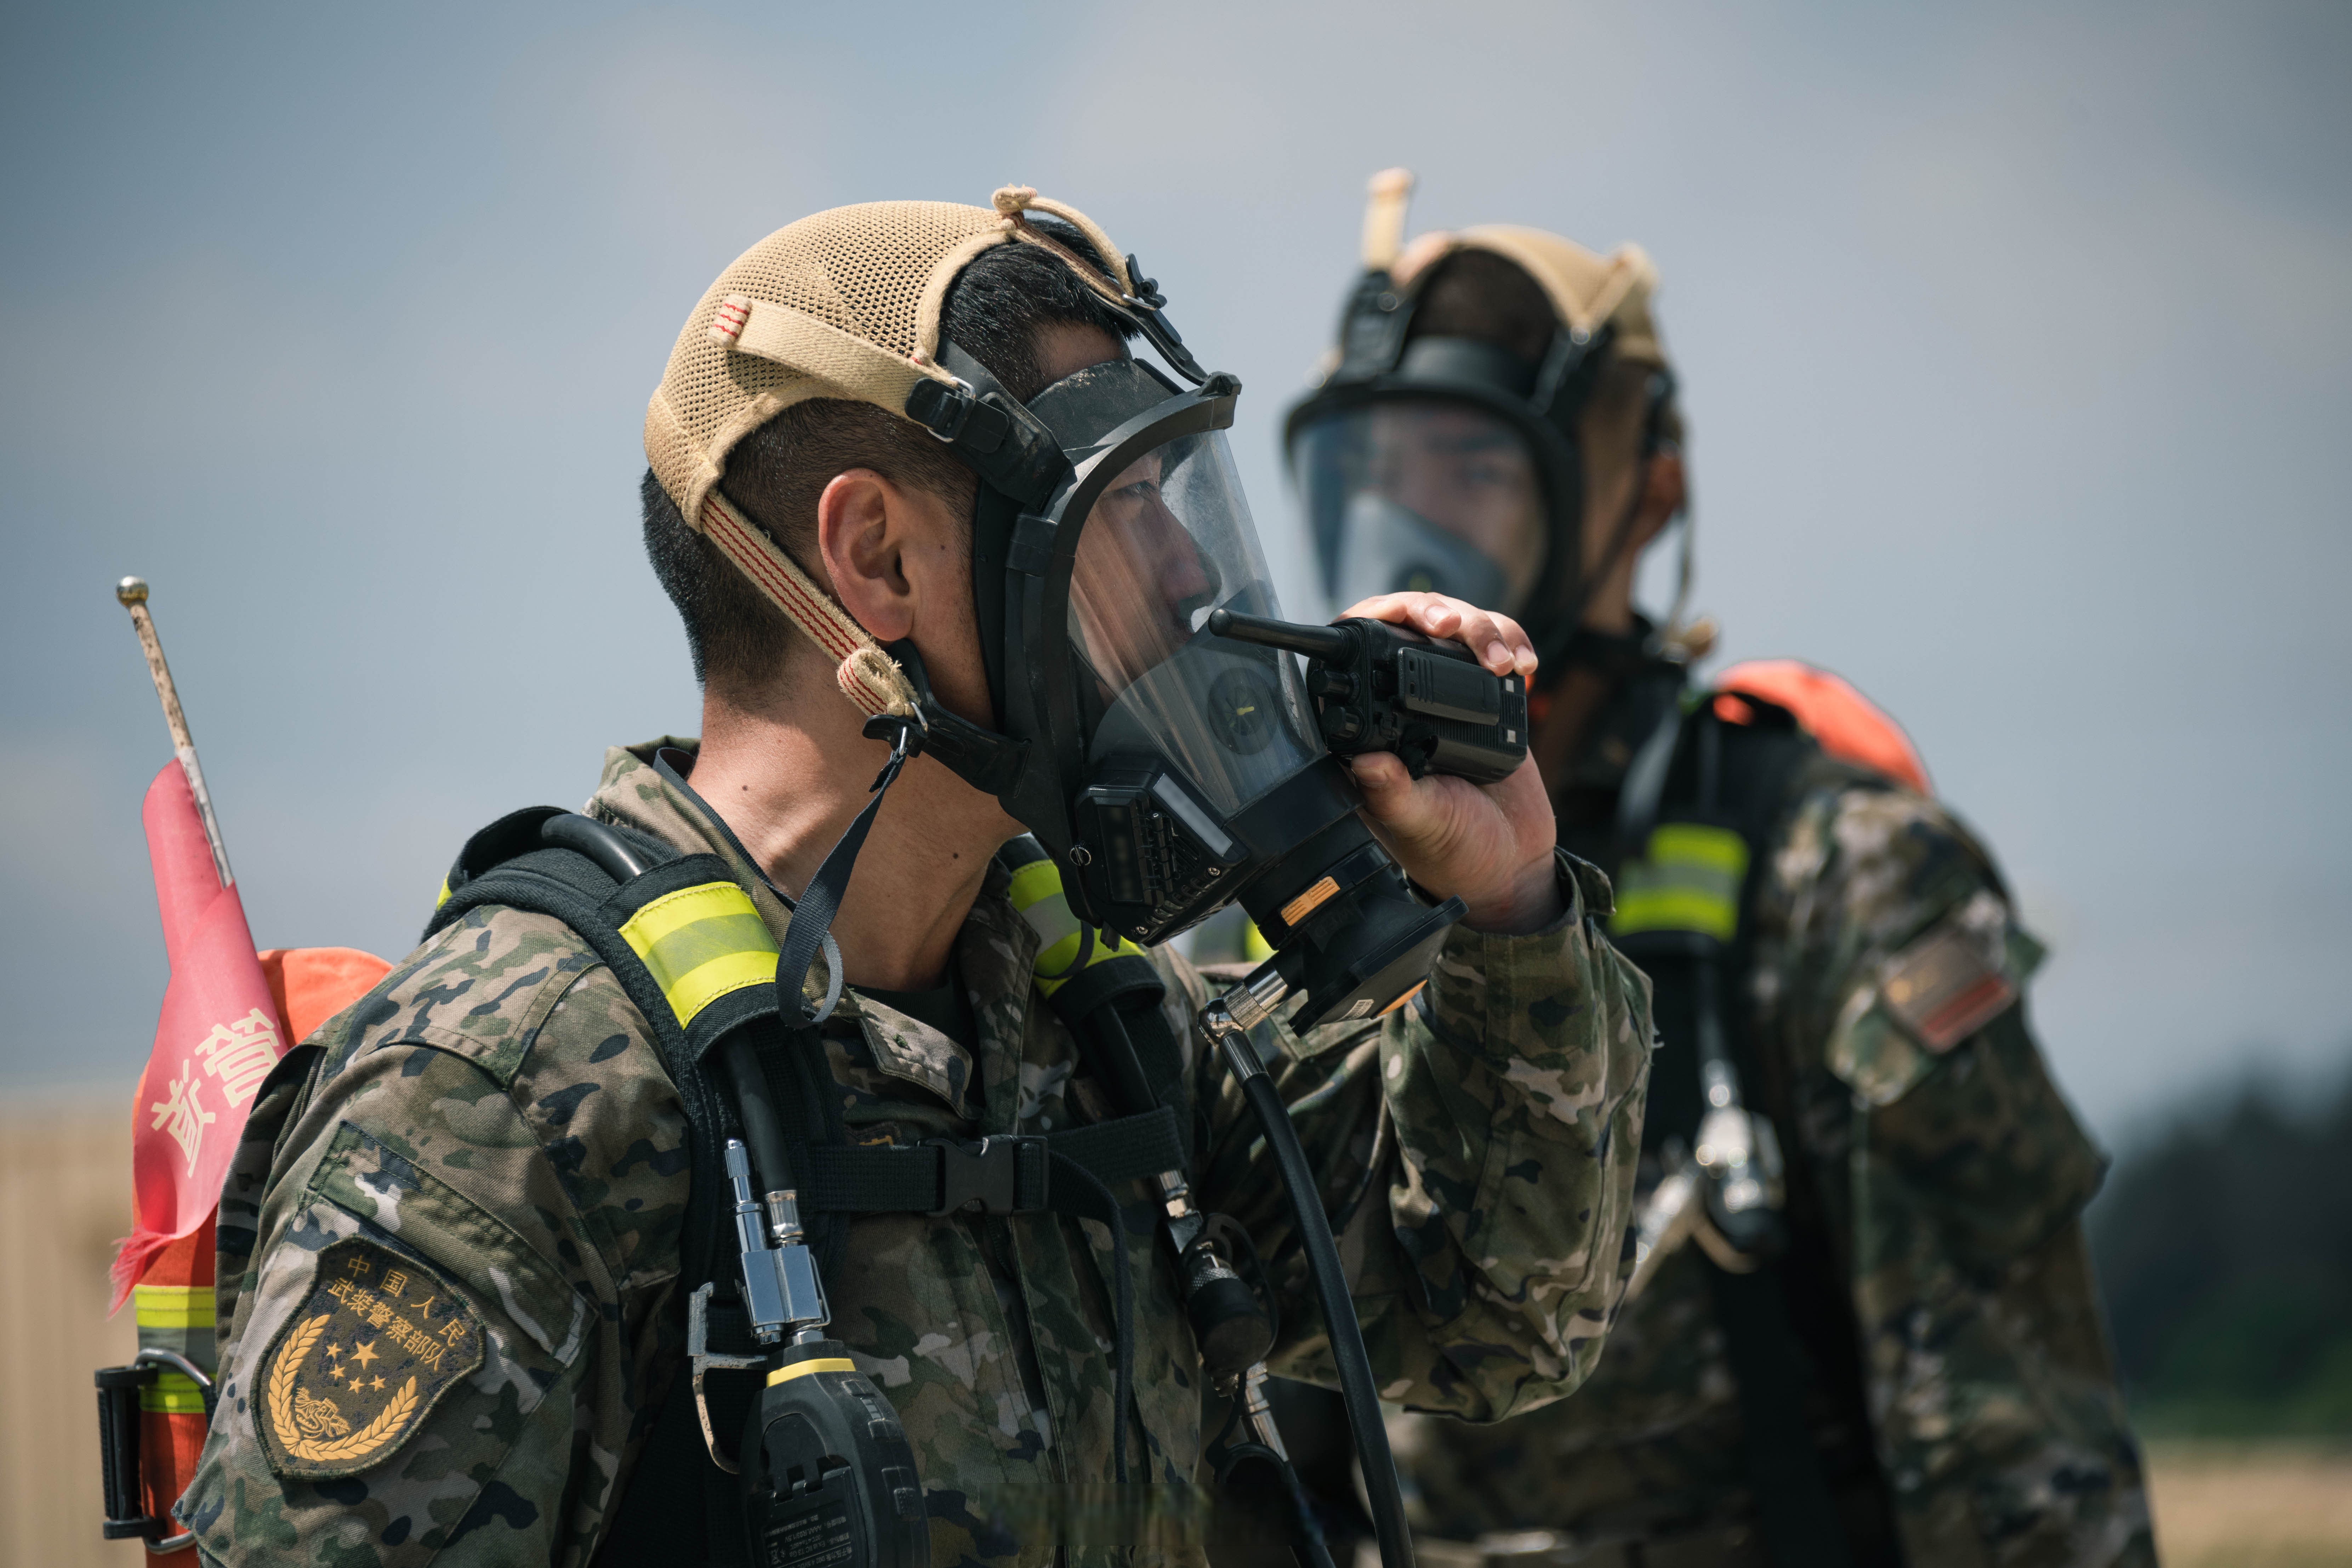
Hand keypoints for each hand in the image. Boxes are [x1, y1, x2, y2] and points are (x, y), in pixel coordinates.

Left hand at [1334, 592, 1561, 933]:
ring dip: (1482, 627)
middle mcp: (1403, 708)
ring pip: (1455, 629)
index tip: (1399, 618)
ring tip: (1506, 661)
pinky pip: (1496, 648)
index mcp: (1372, 734)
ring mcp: (1448, 699)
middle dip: (1435, 613)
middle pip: (1409, 626)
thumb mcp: (1420, 823)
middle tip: (1454, 626)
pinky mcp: (1489, 698)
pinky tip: (1526, 665)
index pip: (1358, 660)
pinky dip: (1513, 641)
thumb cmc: (1455, 851)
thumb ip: (1393, 793)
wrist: (1512, 863)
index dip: (1373, 623)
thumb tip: (1366, 761)